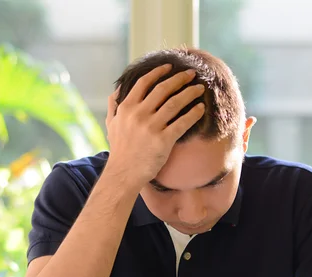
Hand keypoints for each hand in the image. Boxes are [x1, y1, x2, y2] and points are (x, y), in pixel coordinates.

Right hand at [104, 64, 205, 187]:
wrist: (124, 173)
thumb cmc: (120, 150)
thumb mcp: (111, 125)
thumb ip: (114, 106)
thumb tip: (117, 89)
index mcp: (126, 108)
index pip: (144, 82)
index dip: (158, 72)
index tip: (170, 67)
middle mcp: (138, 114)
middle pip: (163, 89)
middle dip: (180, 78)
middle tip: (192, 73)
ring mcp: (151, 127)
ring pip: (175, 103)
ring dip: (190, 93)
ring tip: (200, 88)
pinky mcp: (163, 140)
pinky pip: (182, 122)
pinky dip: (193, 113)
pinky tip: (201, 108)